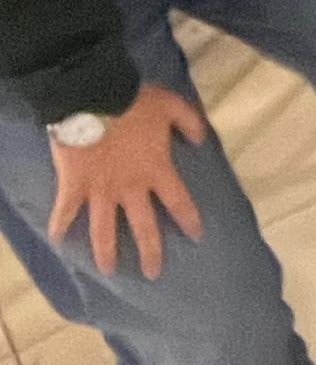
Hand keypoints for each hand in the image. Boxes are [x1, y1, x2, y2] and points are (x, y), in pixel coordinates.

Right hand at [47, 84, 205, 278]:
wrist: (94, 96)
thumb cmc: (134, 101)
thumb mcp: (173, 105)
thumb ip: (190, 122)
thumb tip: (202, 139)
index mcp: (157, 169)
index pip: (178, 201)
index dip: (188, 219)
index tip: (196, 237)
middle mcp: (131, 187)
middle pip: (144, 227)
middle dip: (150, 252)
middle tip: (154, 273)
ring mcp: (100, 191)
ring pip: (104, 231)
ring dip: (106, 252)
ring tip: (108, 271)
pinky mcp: (73, 187)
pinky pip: (64, 212)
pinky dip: (59, 227)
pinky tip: (58, 242)